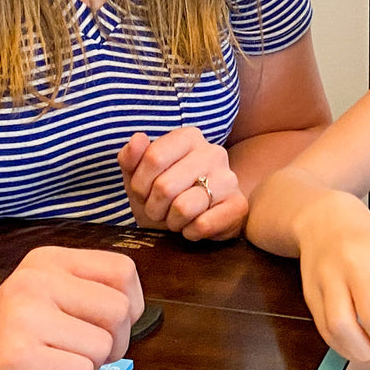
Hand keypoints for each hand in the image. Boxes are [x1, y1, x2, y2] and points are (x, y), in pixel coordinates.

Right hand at [0, 246, 143, 369]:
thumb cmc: (6, 344)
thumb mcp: (46, 299)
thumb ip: (88, 293)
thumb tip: (136, 307)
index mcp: (46, 260)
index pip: (122, 271)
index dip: (131, 305)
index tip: (108, 326)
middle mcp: (35, 280)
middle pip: (120, 310)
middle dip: (114, 344)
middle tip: (80, 355)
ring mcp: (24, 316)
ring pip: (102, 347)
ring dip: (86, 368)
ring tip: (49, 364)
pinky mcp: (18, 357)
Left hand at [118, 127, 244, 240]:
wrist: (194, 221)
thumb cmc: (164, 196)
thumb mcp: (138, 177)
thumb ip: (131, 156)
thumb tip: (138, 138)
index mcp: (189, 137)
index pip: (153, 158)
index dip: (140, 184)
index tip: (144, 193)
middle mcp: (213, 152)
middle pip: (165, 186)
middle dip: (154, 207)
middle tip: (159, 210)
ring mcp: (229, 179)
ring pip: (184, 207)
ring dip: (172, 222)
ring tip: (176, 218)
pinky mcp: (238, 206)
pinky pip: (202, 225)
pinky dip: (190, 232)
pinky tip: (193, 226)